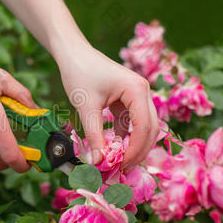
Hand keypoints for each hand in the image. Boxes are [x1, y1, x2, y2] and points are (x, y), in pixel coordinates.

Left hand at [57, 43, 159, 169]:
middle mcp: (143, 91)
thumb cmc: (79, 72)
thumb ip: (94, 136)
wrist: (73, 53)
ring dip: (133, 145)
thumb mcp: (86, 107)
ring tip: (118, 163)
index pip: (144, 127)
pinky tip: (113, 149)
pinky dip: (125, 136)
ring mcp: (137, 95)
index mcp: (137, 90)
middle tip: (122, 170)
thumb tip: (98, 162)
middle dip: (138, 151)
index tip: (120, 166)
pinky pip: (131, 122)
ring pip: (143, 127)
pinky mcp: (128, 99)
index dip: (135, 150)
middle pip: (150, 129)